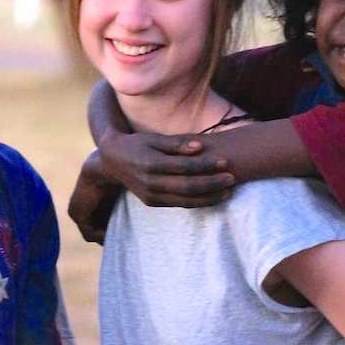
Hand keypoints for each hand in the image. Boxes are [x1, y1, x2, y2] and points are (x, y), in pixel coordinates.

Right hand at [98, 130, 234, 207]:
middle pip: (187, 187)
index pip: (185, 167)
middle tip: (232, 178)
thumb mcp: (153, 138)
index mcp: (150, 163)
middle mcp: (150, 182)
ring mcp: (151, 195)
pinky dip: (198, 202)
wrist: (112, 162)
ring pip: (185, 200)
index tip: (225, 161)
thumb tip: (200, 146)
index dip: (206, 166)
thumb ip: (176, 143)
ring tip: (228, 191)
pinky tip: (213, 197)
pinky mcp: (153, 203)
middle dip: (212, 183)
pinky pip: (180, 205)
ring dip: (209, 197)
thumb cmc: (137, 144)